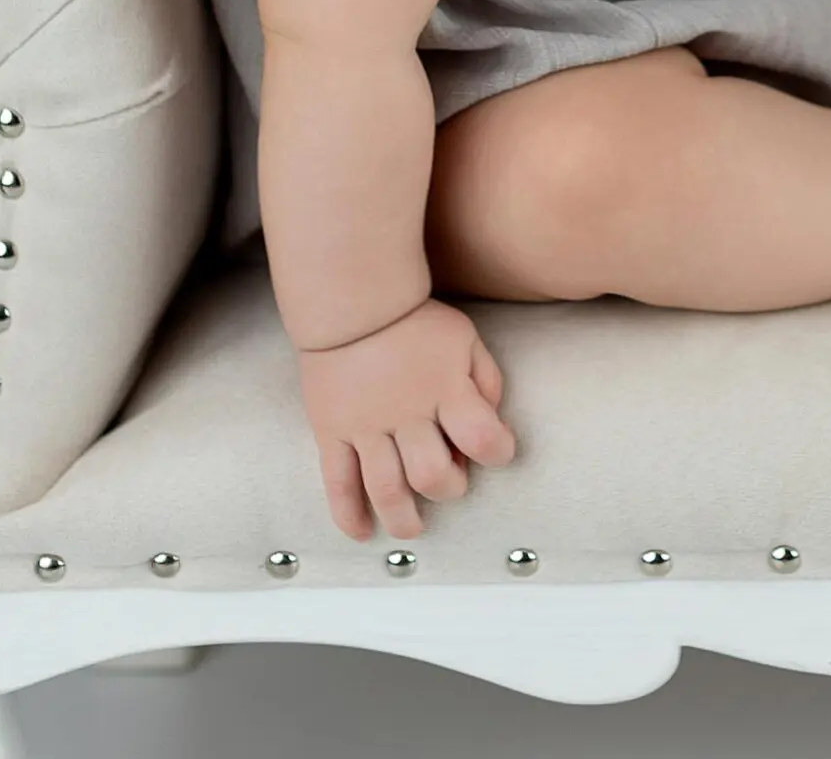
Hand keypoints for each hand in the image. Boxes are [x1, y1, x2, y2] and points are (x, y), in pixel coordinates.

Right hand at [295, 295, 516, 540]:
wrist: (351, 298)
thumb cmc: (414, 320)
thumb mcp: (465, 337)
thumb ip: (486, 378)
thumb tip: (492, 422)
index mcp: (446, 388)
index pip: (484, 438)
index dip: (499, 453)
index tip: (497, 452)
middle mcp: (407, 413)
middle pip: (432, 475)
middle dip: (449, 488)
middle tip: (448, 480)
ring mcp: (366, 426)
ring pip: (385, 489)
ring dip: (403, 518)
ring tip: (413, 527)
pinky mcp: (331, 431)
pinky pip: (337, 482)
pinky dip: (348, 514)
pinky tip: (363, 532)